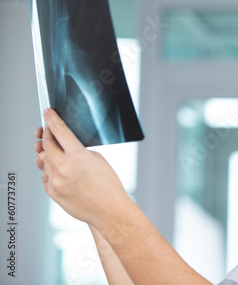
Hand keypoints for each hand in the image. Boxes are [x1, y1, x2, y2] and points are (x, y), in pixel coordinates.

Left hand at [34, 109, 128, 226]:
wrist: (109, 210)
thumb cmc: (108, 185)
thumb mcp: (97, 159)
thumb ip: (78, 150)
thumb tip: (62, 147)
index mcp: (78, 156)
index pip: (60, 131)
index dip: (52, 120)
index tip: (47, 113)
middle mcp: (64, 168)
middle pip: (47, 144)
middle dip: (47, 135)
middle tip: (48, 130)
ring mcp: (56, 181)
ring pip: (44, 160)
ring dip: (47, 154)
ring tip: (54, 152)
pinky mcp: (52, 192)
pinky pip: (45, 175)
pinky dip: (49, 170)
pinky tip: (59, 170)